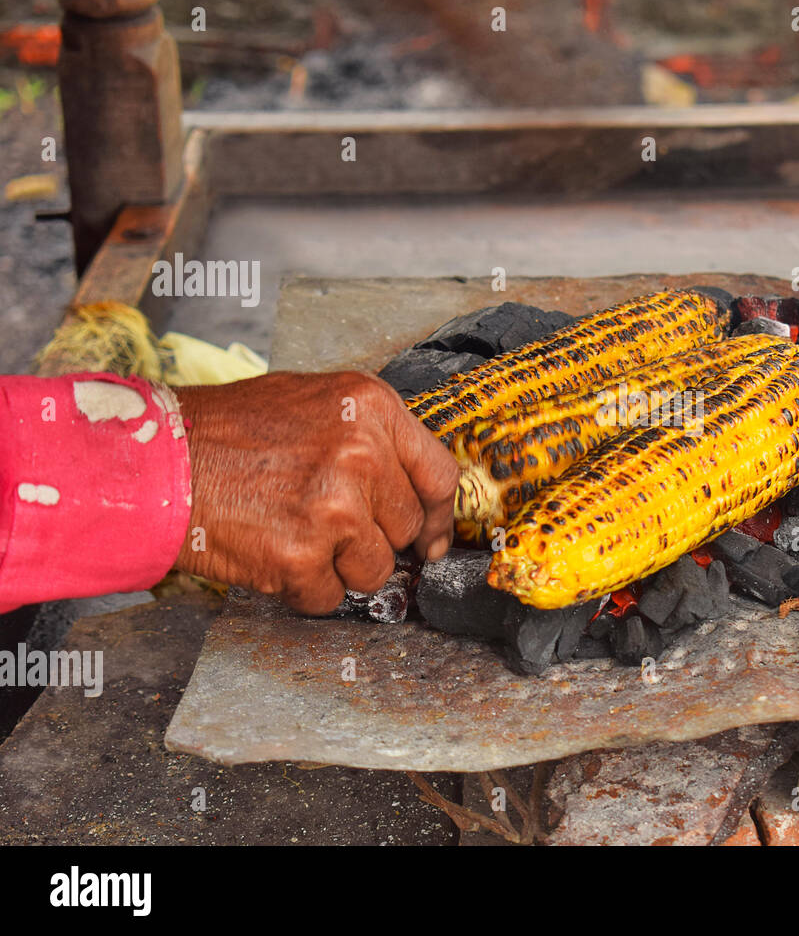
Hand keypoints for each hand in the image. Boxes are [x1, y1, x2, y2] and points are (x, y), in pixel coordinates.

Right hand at [173, 372, 457, 613]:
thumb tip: (414, 489)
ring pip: (376, 569)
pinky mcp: (303, 555)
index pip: (439, 475)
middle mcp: (361, 454)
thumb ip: (371, 438)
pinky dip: (302, 587)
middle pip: (407, 527)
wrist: (158, 461)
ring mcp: (334, 507)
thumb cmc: (227, 432)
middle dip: (374, 537)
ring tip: (294, 532)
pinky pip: (330, 596)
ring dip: (340, 566)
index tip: (433, 537)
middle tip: (327, 523)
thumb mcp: (314, 403)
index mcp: (371, 409)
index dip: (438, 515)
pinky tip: (272, 552)